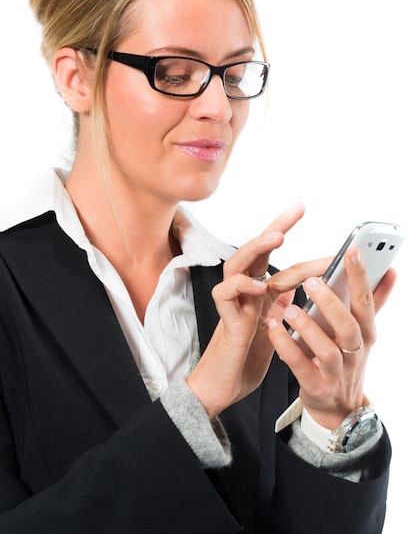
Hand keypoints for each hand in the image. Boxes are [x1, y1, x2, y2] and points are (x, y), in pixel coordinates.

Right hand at [187, 203, 328, 418]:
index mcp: (261, 292)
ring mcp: (234, 302)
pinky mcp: (225, 318)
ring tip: (278, 236)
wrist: (225, 386)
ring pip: (238, 263)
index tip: (318, 226)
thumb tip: (299, 288)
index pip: (280, 259)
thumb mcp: (277, 328)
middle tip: (298, 208)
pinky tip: (258, 286)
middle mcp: (246, 291)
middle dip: (277, 226)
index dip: (299, 243)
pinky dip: (240, 286)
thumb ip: (284, 305)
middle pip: (257, 250)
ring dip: (256, 248)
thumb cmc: (247, 358)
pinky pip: (225, 293)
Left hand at [266, 246, 396, 428]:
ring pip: (325, 349)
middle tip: (311, 281)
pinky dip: (285, 346)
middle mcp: (353, 351)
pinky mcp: (315, 385)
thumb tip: (391, 270)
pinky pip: (298, 365)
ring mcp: (335, 371)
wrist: (339, 407)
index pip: (366, 301)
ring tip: (289, 309)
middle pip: (348, 326)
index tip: (352, 251)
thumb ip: (375, 301)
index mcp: (366, 333)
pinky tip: (273, 328)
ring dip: (307, 327)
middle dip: (330, 303)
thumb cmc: (348, 360)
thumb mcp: (365, 332)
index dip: (360, 276)